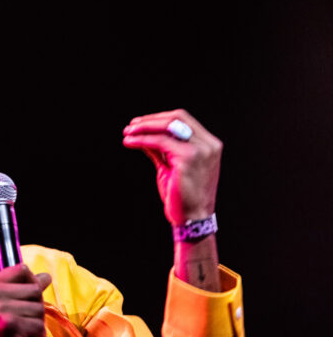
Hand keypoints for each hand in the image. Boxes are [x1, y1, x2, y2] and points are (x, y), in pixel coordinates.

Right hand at [0, 264, 51, 336]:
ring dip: (37, 323)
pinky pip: (38, 326)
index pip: (22, 269)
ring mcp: (2, 309)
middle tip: (27, 320)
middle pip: (35, 289)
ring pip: (39, 309)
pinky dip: (37, 336)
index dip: (32, 282)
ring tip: (25, 332)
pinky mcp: (10, 326)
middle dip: (37, 307)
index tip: (29, 297)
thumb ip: (15, 290)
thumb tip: (46, 277)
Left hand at [122, 109, 221, 224]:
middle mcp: (208, 144)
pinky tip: (130, 142)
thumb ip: (160, 150)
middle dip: (151, 120)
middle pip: (177, 118)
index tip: (140, 123)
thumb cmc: (182, 196)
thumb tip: (142, 136)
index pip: (183, 120)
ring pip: (168, 127)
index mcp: (208, 145)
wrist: (192, 218)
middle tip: (130, 126)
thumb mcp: (171, 167)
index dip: (160, 118)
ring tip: (127, 133)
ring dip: (144, 128)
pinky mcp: (188, 158)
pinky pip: (160, 141)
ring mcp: (200, 150)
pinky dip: (142, 139)